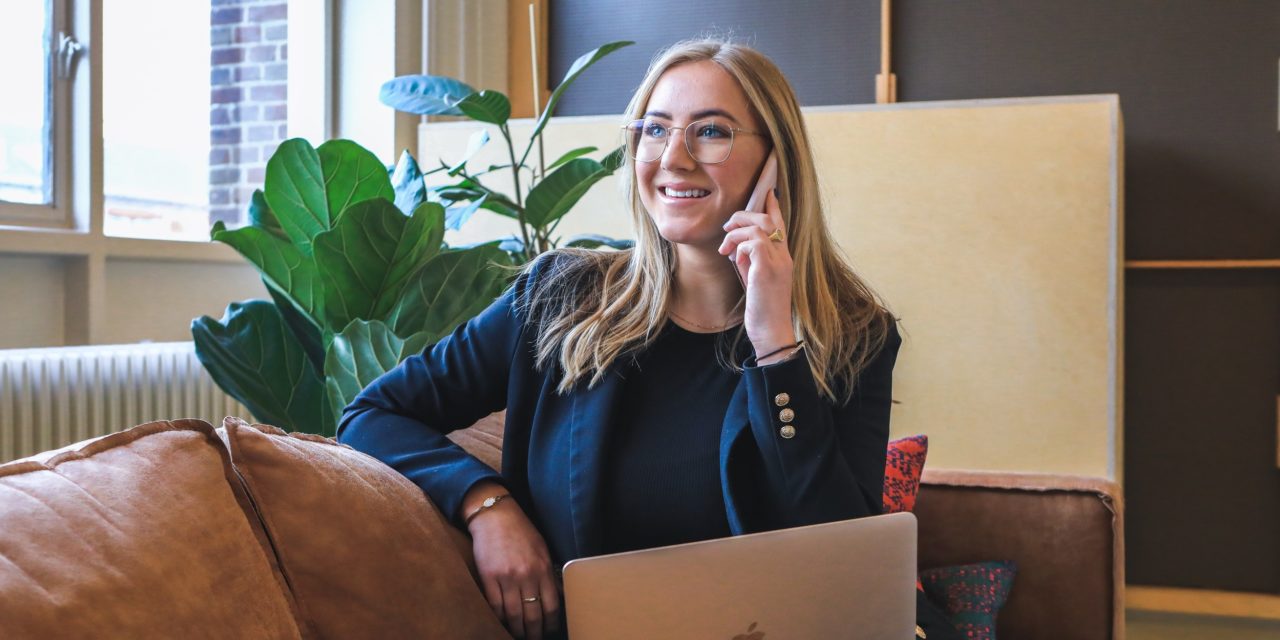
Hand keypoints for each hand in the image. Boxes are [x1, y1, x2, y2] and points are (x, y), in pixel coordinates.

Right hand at [465, 488, 560, 638]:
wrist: (495, 516)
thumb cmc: (521, 531)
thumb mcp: (542, 550)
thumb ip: (548, 573)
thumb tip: (556, 597)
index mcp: (543, 568)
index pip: (551, 606)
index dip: (551, 624)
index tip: (550, 631)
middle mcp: (527, 575)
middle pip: (533, 615)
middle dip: (534, 633)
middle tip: (534, 639)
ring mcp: (507, 577)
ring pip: (513, 615)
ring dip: (516, 630)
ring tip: (518, 636)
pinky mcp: (489, 577)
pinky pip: (495, 606)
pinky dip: (499, 618)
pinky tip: (502, 622)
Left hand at [718, 189, 795, 355]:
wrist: (771, 332)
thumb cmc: (762, 310)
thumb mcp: (755, 280)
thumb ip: (750, 261)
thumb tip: (737, 248)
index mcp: (783, 258)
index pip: (780, 224)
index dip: (773, 207)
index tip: (767, 192)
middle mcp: (784, 256)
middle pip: (767, 219)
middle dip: (744, 216)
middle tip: (727, 227)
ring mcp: (778, 262)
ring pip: (759, 227)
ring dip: (736, 232)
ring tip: (725, 247)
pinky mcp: (767, 270)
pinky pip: (753, 243)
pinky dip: (739, 246)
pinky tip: (734, 258)